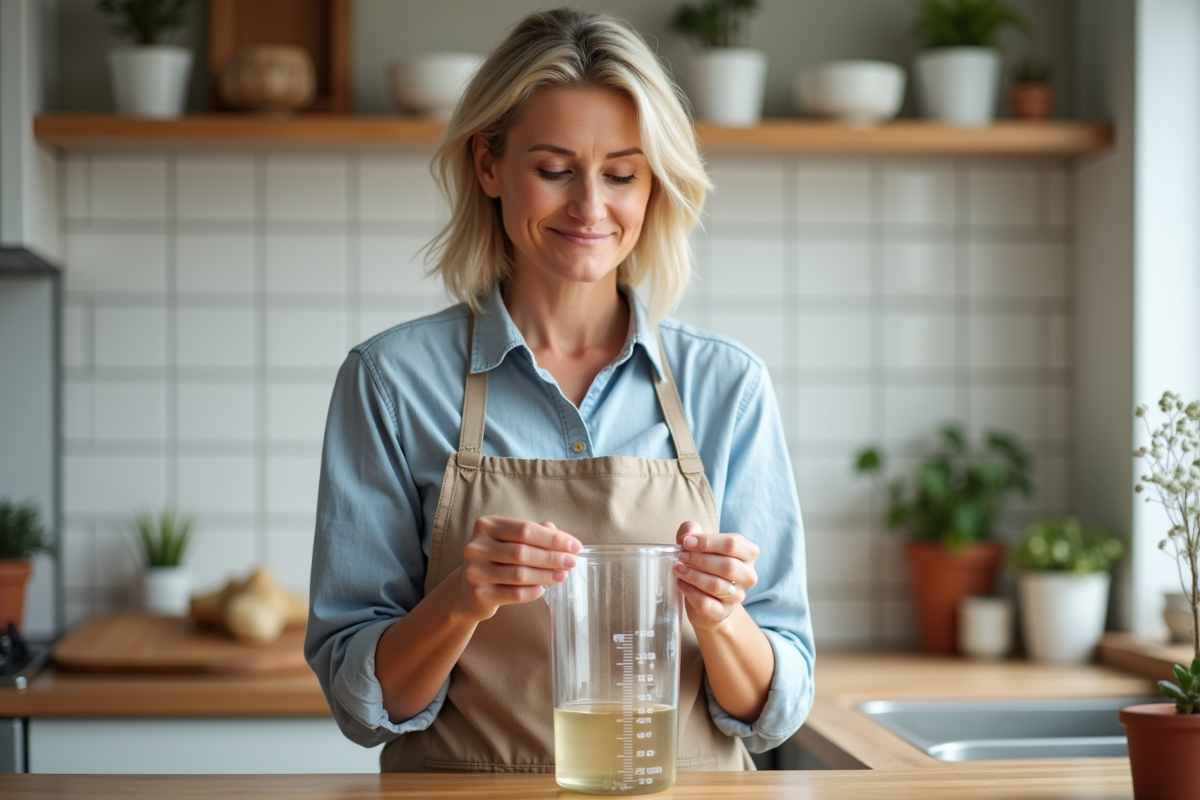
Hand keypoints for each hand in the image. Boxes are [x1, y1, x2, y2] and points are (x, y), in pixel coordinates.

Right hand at [456, 517, 580, 621]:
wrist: (468, 590)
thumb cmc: (496, 560)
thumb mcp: (511, 541)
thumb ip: (534, 534)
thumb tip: (562, 536)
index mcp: (486, 526)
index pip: (525, 529)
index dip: (552, 538)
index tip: (575, 546)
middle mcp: (476, 546)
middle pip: (522, 551)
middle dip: (552, 557)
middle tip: (572, 562)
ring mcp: (475, 571)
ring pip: (519, 574)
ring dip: (546, 575)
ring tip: (563, 575)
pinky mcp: (479, 594)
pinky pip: (514, 594)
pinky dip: (532, 591)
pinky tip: (543, 589)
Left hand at [673, 520, 759, 631]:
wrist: (707, 597)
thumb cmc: (705, 563)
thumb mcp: (699, 543)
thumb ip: (692, 531)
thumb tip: (687, 537)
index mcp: (748, 553)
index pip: (733, 544)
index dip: (708, 542)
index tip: (686, 542)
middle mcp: (748, 575)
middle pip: (728, 566)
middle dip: (699, 560)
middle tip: (680, 557)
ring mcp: (738, 596)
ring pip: (717, 586)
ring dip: (694, 576)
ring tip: (678, 569)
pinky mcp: (724, 612)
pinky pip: (706, 603)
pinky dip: (690, 592)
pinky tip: (680, 584)